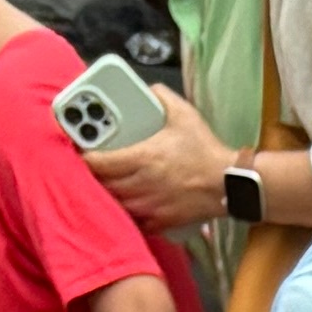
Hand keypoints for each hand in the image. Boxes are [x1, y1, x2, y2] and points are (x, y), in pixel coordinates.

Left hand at [84, 75, 232, 232]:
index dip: (85, 157)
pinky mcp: (161, 221)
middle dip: (95, 175)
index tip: (83, 151)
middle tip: (94, 165)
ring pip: (116, 203)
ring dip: (110, 193)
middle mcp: (142, 184)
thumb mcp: (183, 114)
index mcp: (143, 157)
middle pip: (103, 184)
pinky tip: (130, 202)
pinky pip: (135, 221)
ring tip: (109, 182)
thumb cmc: (206, 150)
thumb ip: (160, 97)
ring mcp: (151, 206)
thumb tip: (148, 90)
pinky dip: (128, 212)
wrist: (229, 184)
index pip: (98, 162)